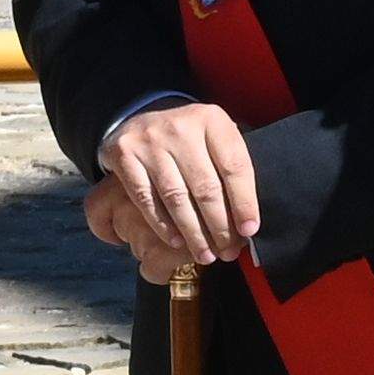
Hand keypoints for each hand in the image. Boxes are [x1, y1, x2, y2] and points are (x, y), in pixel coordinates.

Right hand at [93, 100, 263, 281]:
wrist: (139, 119)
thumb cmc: (189, 140)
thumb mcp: (214, 140)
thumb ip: (230, 171)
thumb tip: (247, 223)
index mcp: (212, 119)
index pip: (234, 166)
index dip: (244, 202)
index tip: (249, 231)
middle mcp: (181, 126)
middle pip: (206, 186)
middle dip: (220, 226)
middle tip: (228, 251)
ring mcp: (150, 140)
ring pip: (177, 197)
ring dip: (194, 233)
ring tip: (206, 255)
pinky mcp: (124, 155)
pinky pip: (146, 199)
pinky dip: (163, 225)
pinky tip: (177, 241)